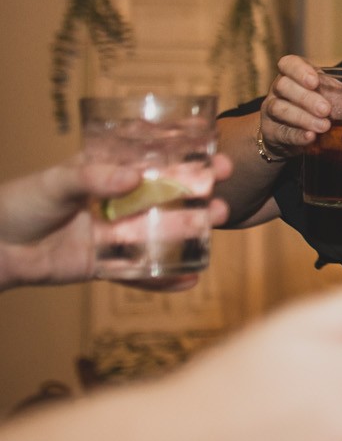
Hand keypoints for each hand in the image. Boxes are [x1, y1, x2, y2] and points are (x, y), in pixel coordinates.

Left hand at [0, 155, 234, 291]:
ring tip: (214, 224)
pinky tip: (190, 280)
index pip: (156, 165)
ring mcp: (112, 236)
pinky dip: (162, 279)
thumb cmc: (20, 203)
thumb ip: (93, 178)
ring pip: (159, 234)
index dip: (188, 162)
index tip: (216, 159)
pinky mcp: (103, 266)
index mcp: (109, 175)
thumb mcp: (57, 182)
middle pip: (167, 200)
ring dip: (190, 232)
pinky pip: (138, 273)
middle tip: (222, 196)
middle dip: (198, 197)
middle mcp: (117, 204)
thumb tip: (131, 179)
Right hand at [255, 55, 341, 158]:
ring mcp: (274, 111)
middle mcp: (282, 90)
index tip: (315, 80)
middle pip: (285, 86)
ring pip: (280, 108)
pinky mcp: (273, 132)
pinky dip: (295, 135)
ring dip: (302, 117)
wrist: (296, 136)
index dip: (298, 70)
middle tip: (326, 109)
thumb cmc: (320, 109)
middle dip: (306, 98)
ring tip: (322, 126)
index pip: (288, 63)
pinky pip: (280, 132)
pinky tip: (309, 138)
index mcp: (299, 76)